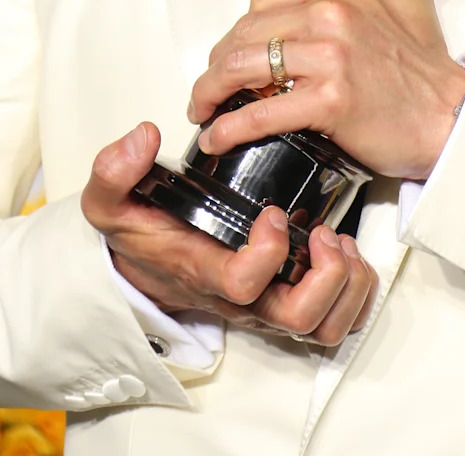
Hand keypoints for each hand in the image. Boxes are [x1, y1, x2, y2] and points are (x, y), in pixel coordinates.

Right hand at [81, 121, 377, 344]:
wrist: (146, 267)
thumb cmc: (142, 236)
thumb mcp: (111, 202)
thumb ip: (114, 171)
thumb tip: (143, 137)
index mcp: (205, 271)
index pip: (242, 284)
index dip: (265, 252)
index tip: (269, 212)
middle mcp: (244, 297)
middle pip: (298, 318)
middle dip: (324, 276)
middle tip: (319, 232)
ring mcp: (269, 302)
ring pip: (325, 325)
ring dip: (346, 285)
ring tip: (337, 240)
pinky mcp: (287, 296)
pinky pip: (335, 317)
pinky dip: (354, 290)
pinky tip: (344, 249)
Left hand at [189, 0, 464, 180]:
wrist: (452, 114)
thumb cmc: (425, 67)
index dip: (240, 27)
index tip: (233, 47)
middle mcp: (333, 9)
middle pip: (245, 31)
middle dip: (216, 62)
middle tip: (210, 84)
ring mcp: (331, 53)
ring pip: (240, 66)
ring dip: (209, 92)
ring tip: (204, 108)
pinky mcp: (330, 98)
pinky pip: (259, 112)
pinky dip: (228, 127)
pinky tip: (219, 135)